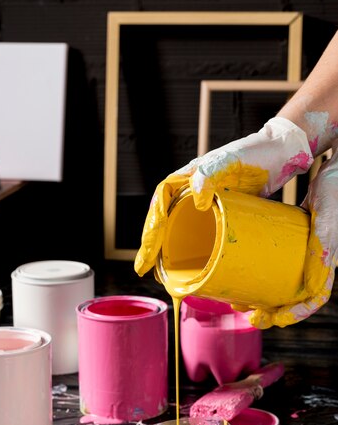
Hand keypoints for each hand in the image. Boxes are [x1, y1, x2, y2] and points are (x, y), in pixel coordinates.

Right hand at [135, 117, 312, 275]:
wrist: (280, 153)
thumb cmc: (254, 152)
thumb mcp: (231, 160)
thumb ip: (210, 173)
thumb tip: (197, 199)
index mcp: (187, 177)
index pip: (160, 204)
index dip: (150, 229)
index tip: (146, 252)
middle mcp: (190, 191)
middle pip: (163, 219)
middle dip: (151, 244)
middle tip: (144, 268)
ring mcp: (205, 203)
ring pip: (178, 227)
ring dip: (167, 248)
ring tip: (160, 272)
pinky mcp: (220, 211)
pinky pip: (201, 231)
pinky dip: (192, 247)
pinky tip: (190, 264)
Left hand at [250, 146, 337, 327]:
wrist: (333, 164)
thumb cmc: (336, 190)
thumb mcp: (328, 221)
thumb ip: (322, 252)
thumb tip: (311, 290)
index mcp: (326, 261)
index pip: (315, 298)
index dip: (297, 314)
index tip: (274, 321)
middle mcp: (315, 258)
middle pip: (293, 294)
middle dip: (272, 309)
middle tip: (250, 315)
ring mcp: (303, 247)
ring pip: (282, 278)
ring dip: (263, 292)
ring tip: (240, 300)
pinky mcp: (293, 234)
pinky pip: (276, 258)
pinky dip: (260, 267)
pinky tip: (241, 266)